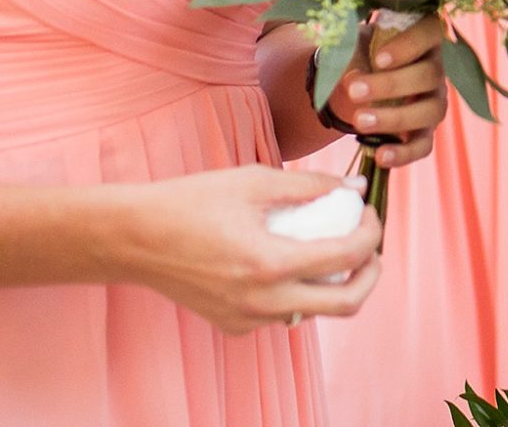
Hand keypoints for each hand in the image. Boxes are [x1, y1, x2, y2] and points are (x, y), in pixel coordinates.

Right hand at [117, 167, 382, 334]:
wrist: (136, 238)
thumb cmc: (192, 202)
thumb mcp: (254, 181)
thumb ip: (310, 185)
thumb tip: (354, 189)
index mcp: (271, 264)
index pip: (348, 256)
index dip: (371, 233)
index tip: (369, 213)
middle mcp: (263, 301)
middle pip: (346, 304)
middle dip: (370, 275)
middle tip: (371, 249)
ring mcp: (247, 319)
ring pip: (314, 312)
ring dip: (334, 285)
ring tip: (332, 250)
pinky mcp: (233, 326)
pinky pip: (282, 314)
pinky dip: (297, 292)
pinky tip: (289, 263)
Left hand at [326, 15, 446, 168]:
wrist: (355, 82)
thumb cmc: (360, 55)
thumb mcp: (354, 46)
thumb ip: (353, 55)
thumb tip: (353, 79)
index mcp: (423, 37)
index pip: (428, 34)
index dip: (408, 46)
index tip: (379, 59)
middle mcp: (436, 68)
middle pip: (428, 75)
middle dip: (390, 85)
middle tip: (354, 92)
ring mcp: (434, 101)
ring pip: (430, 111)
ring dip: (394, 118)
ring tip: (359, 121)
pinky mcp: (425, 132)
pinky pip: (423, 145)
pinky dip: (404, 153)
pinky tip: (380, 155)